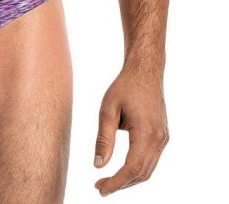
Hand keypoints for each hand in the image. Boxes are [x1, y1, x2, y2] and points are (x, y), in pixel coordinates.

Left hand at [93, 65, 168, 195]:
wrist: (145, 71)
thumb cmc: (124, 87)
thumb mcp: (107, 109)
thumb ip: (104, 138)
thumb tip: (98, 165)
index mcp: (146, 132)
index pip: (132, 168)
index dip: (116, 183)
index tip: (100, 189)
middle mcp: (159, 138)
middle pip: (141, 173)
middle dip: (121, 184)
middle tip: (99, 186)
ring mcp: (163, 138)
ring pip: (148, 170)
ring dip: (129, 179)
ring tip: (108, 180)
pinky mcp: (163, 136)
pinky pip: (151, 160)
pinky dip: (137, 169)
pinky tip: (122, 168)